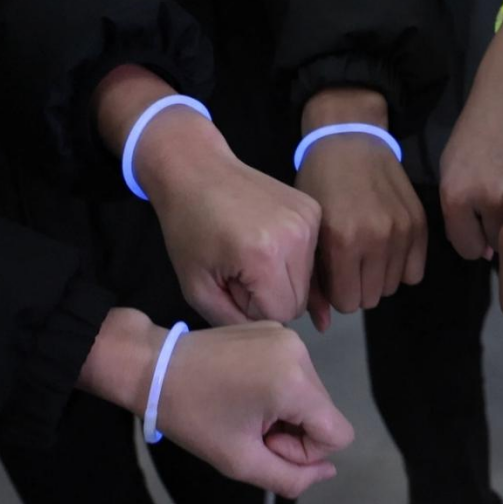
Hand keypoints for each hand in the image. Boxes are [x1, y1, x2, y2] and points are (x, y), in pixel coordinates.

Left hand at [80, 310, 354, 498]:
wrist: (153, 365)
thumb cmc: (192, 416)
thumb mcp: (240, 461)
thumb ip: (291, 477)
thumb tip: (327, 470)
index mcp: (296, 383)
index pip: (338, 434)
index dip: (305, 452)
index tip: (264, 442)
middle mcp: (302, 353)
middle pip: (324, 412)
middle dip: (293, 430)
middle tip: (249, 428)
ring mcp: (289, 336)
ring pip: (311, 394)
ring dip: (286, 410)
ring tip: (245, 407)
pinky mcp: (276, 329)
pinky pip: (295, 371)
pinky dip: (278, 387)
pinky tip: (244, 387)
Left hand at [94, 65, 321, 325]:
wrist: (196, 170)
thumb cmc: (188, 229)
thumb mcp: (197, 287)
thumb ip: (233, 322)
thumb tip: (269, 333)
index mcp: (264, 257)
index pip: (283, 314)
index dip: (255, 311)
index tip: (232, 289)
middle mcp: (297, 237)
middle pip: (301, 298)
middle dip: (272, 296)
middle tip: (240, 274)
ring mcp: (309, 219)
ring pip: (310, 278)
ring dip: (284, 278)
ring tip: (253, 258)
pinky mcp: (314, 208)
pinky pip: (313, 253)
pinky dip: (293, 257)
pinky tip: (268, 242)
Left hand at [296, 88, 425, 329]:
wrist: (350, 140)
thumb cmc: (319, 184)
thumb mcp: (307, 229)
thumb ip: (313, 279)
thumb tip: (323, 327)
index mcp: (342, 241)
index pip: (347, 302)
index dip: (337, 293)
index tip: (332, 276)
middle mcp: (376, 238)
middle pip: (371, 298)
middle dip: (357, 287)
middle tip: (348, 265)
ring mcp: (402, 231)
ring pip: (393, 287)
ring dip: (378, 278)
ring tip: (366, 253)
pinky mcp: (420, 224)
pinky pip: (415, 273)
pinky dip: (401, 267)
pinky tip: (387, 249)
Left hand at [440, 1, 502, 259]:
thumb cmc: (477, 132)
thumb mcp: (452, 170)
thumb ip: (461, 215)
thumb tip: (488, 256)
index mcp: (458, 195)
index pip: (468, 249)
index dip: (475, 242)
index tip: (483, 229)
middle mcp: (491, 197)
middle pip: (499, 243)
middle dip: (501, 230)